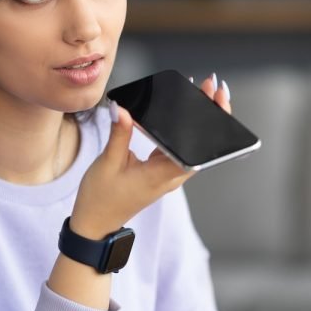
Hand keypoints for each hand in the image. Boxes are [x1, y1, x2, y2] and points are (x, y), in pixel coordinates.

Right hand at [71, 75, 229, 237]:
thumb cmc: (101, 199)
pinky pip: (177, 148)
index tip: (215, 101)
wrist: (95, 223)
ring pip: (191, 145)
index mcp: (163, 175)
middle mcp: (171, 176)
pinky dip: (182, 129)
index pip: (197, 148)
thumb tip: (121, 108)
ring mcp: (167, 174)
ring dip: (197, 120)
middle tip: (212, 86)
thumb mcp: (108, 163)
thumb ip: (119, 134)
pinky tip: (180, 111)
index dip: (211, 123)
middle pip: (200, 144)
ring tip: (201, 92)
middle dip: (209, 114)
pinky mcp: (160, 172)